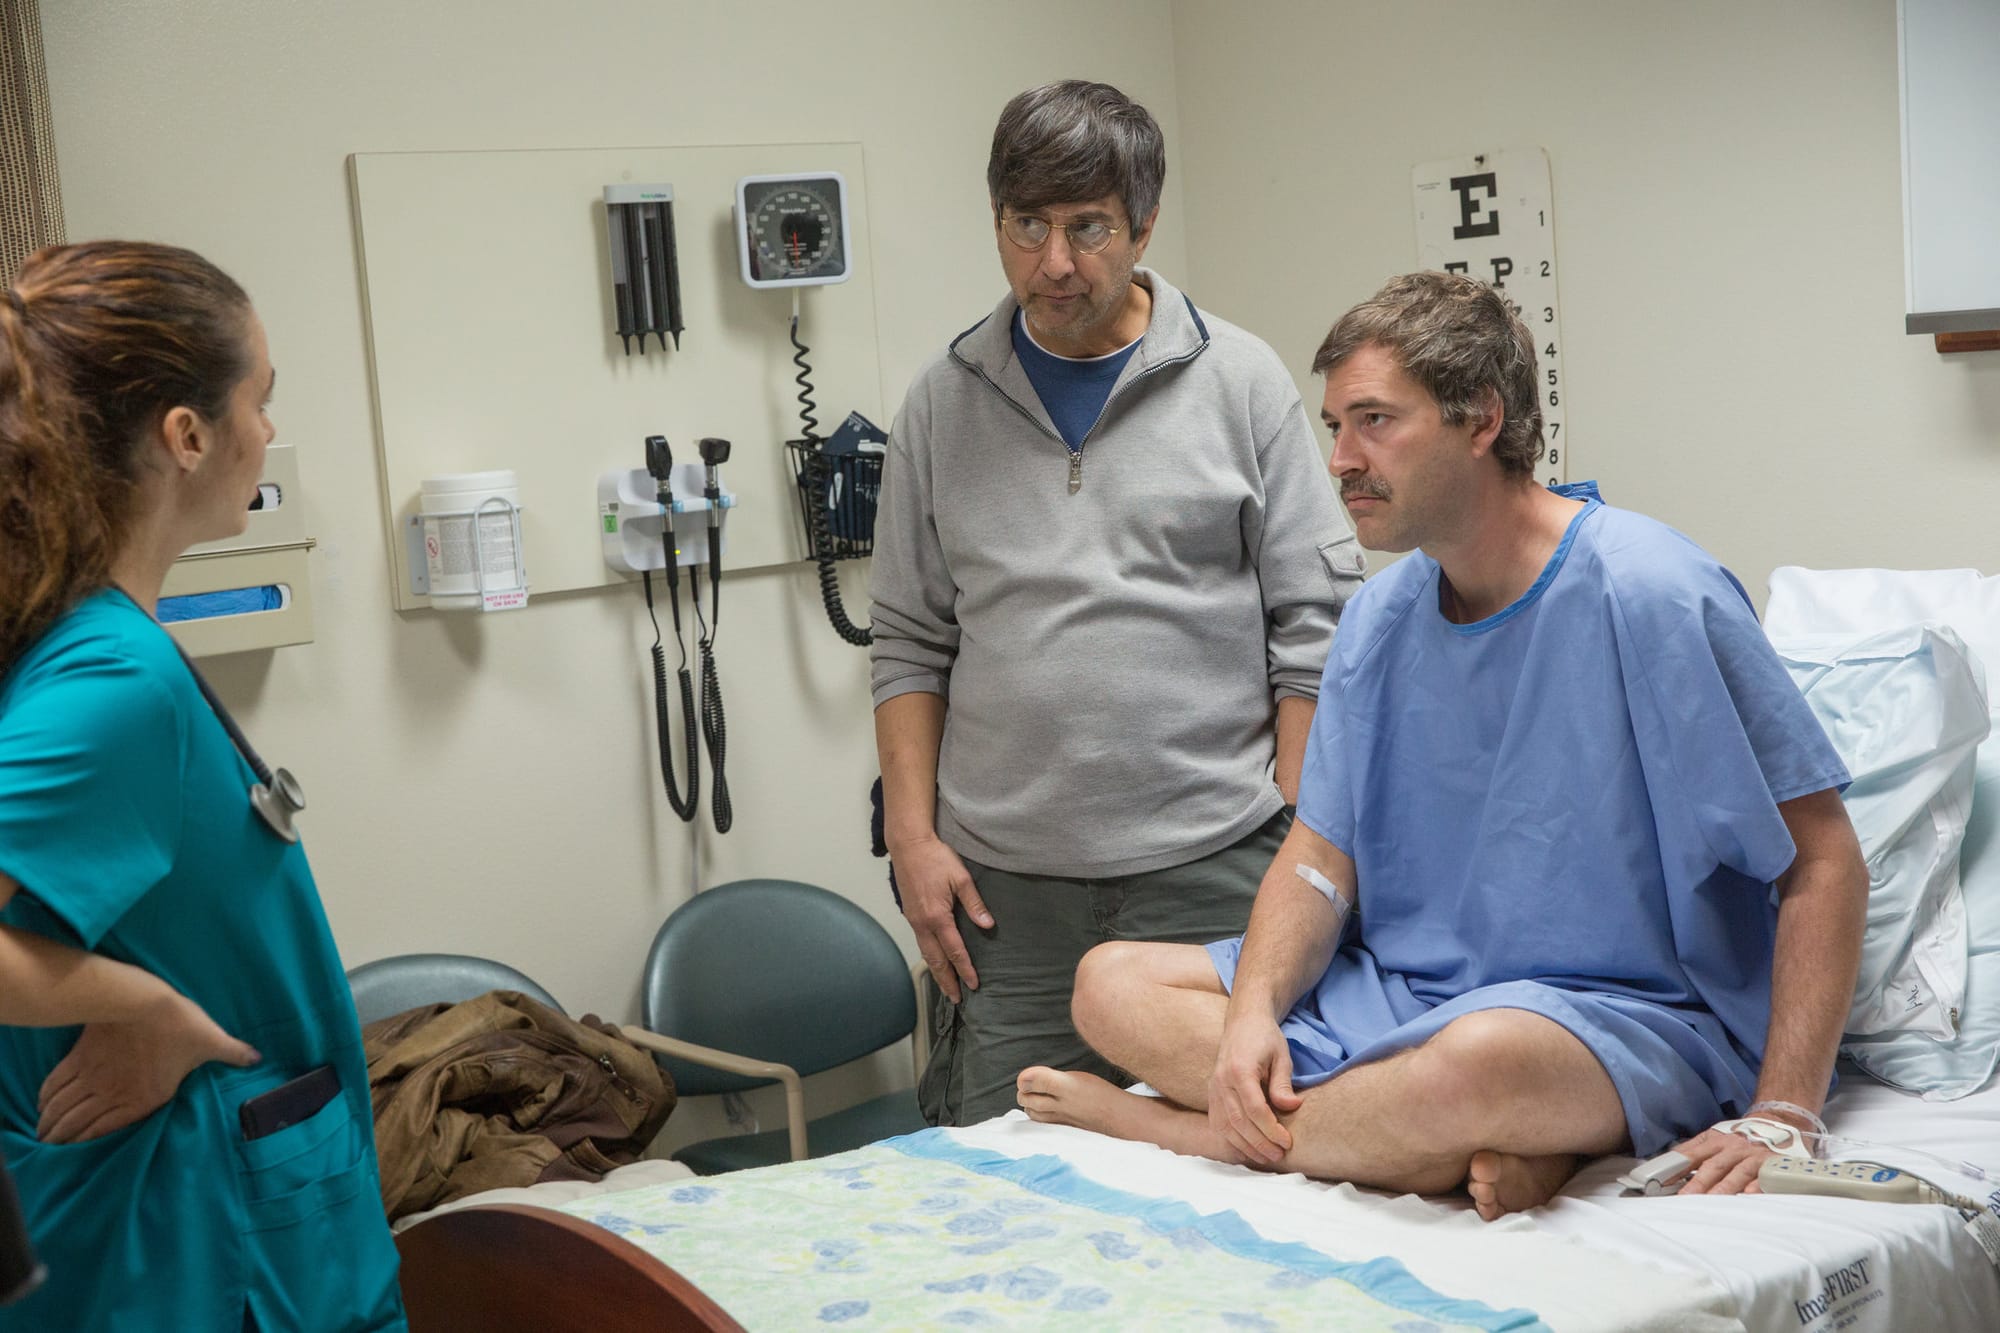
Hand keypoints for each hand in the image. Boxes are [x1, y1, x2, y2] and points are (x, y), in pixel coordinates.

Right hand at [38, 991, 259, 1142]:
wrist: (144, 1000)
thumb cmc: (181, 1023)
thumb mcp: (212, 1041)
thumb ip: (233, 1053)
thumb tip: (257, 1058)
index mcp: (143, 1098)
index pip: (106, 1131)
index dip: (86, 1147)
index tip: (74, 1157)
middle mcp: (113, 1093)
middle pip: (77, 1125)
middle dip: (62, 1140)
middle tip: (51, 1149)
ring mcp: (94, 1076)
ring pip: (63, 1108)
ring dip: (51, 1124)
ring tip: (43, 1135)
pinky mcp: (80, 1057)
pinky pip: (57, 1084)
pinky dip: (47, 1098)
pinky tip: (43, 1105)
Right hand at [891, 835, 992, 1002]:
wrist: (908, 845)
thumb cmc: (935, 858)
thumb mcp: (961, 878)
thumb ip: (974, 903)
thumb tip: (988, 925)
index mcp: (937, 917)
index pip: (955, 951)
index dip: (965, 969)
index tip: (974, 985)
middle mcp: (923, 923)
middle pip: (936, 960)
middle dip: (947, 981)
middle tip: (956, 999)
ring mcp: (914, 920)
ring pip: (926, 954)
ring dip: (937, 972)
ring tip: (946, 987)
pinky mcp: (910, 914)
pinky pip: (920, 943)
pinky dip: (929, 957)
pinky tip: (935, 961)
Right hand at [1207, 1010, 1301, 1165]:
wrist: (1243, 1022)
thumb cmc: (1265, 1038)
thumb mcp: (1281, 1056)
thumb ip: (1283, 1083)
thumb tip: (1292, 1107)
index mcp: (1240, 1070)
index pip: (1255, 1109)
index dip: (1271, 1129)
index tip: (1287, 1142)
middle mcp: (1222, 1081)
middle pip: (1239, 1122)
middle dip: (1260, 1143)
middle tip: (1279, 1155)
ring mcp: (1213, 1088)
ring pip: (1225, 1126)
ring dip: (1246, 1146)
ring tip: (1266, 1157)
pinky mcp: (1211, 1094)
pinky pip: (1218, 1123)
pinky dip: (1231, 1139)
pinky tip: (1247, 1148)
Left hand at [1668, 1124, 1777, 1195]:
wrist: (1777, 1121)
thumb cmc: (1739, 1136)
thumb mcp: (1714, 1137)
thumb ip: (1693, 1150)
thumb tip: (1667, 1162)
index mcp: (1715, 1141)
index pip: (1691, 1155)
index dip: (1676, 1168)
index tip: (1661, 1182)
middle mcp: (1733, 1148)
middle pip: (1714, 1166)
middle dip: (1699, 1183)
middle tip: (1686, 1197)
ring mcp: (1753, 1157)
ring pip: (1737, 1173)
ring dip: (1725, 1187)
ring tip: (1713, 1200)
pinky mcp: (1773, 1165)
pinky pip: (1764, 1177)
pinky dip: (1757, 1186)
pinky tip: (1749, 1195)